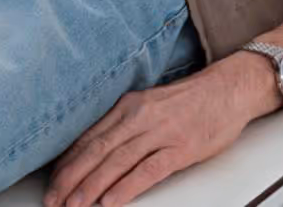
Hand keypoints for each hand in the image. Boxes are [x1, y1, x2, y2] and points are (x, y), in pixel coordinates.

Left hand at [44, 55, 279, 206]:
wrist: (230, 88)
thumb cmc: (192, 100)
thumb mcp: (151, 104)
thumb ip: (125, 124)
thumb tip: (96, 151)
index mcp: (130, 105)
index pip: (89, 136)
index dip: (67, 162)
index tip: (52, 182)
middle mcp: (140, 116)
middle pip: (97, 149)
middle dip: (71, 177)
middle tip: (53, 199)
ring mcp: (161, 131)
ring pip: (118, 160)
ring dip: (92, 185)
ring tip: (74, 205)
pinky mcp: (181, 147)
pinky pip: (148, 169)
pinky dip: (127, 186)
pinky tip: (112, 201)